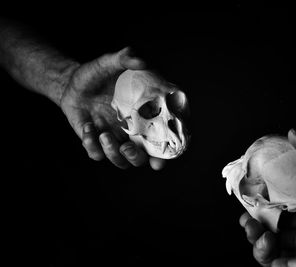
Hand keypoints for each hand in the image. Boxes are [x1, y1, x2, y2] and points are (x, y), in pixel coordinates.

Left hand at [60, 47, 165, 169]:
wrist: (72, 84)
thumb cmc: (98, 74)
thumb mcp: (109, 62)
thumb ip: (125, 59)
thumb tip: (141, 61)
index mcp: (146, 116)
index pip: (165, 137)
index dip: (169, 149)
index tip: (165, 152)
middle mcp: (134, 132)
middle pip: (145, 158)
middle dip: (138, 158)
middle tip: (127, 148)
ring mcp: (116, 139)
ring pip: (122, 162)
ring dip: (113, 154)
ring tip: (103, 135)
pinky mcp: (97, 143)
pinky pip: (97, 155)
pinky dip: (92, 145)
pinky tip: (88, 127)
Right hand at [240, 130, 295, 265]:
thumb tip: (294, 133)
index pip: (278, 206)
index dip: (260, 204)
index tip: (250, 200)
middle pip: (268, 229)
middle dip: (253, 227)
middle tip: (248, 223)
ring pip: (269, 250)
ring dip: (259, 246)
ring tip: (265, 241)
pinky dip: (279, 264)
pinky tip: (291, 260)